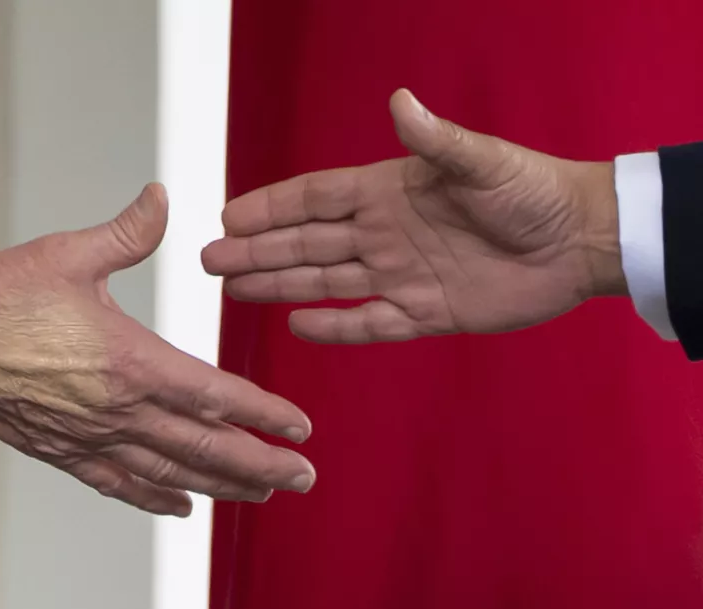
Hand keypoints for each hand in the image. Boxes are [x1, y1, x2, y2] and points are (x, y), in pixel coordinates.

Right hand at [0, 184, 314, 516]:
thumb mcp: (72, 254)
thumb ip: (130, 232)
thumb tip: (162, 198)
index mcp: (130, 361)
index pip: (216, 396)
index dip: (264, 414)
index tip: (299, 429)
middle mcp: (118, 409)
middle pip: (205, 448)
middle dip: (260, 465)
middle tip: (301, 477)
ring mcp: (90, 437)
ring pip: (170, 473)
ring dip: (221, 487)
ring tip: (260, 496)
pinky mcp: (61, 451)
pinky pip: (118, 484)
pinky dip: (154, 498)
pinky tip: (180, 507)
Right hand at [202, 89, 625, 343]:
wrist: (578, 242)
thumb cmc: (533, 191)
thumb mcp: (483, 162)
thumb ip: (437, 141)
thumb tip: (400, 103)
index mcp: (389, 192)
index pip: (316, 199)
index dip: (271, 206)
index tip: (228, 214)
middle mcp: (385, 234)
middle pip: (307, 243)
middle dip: (257, 250)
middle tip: (210, 259)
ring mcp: (400, 275)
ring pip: (325, 280)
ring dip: (279, 283)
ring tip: (235, 287)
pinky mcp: (423, 313)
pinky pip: (368, 321)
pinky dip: (334, 326)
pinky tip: (297, 322)